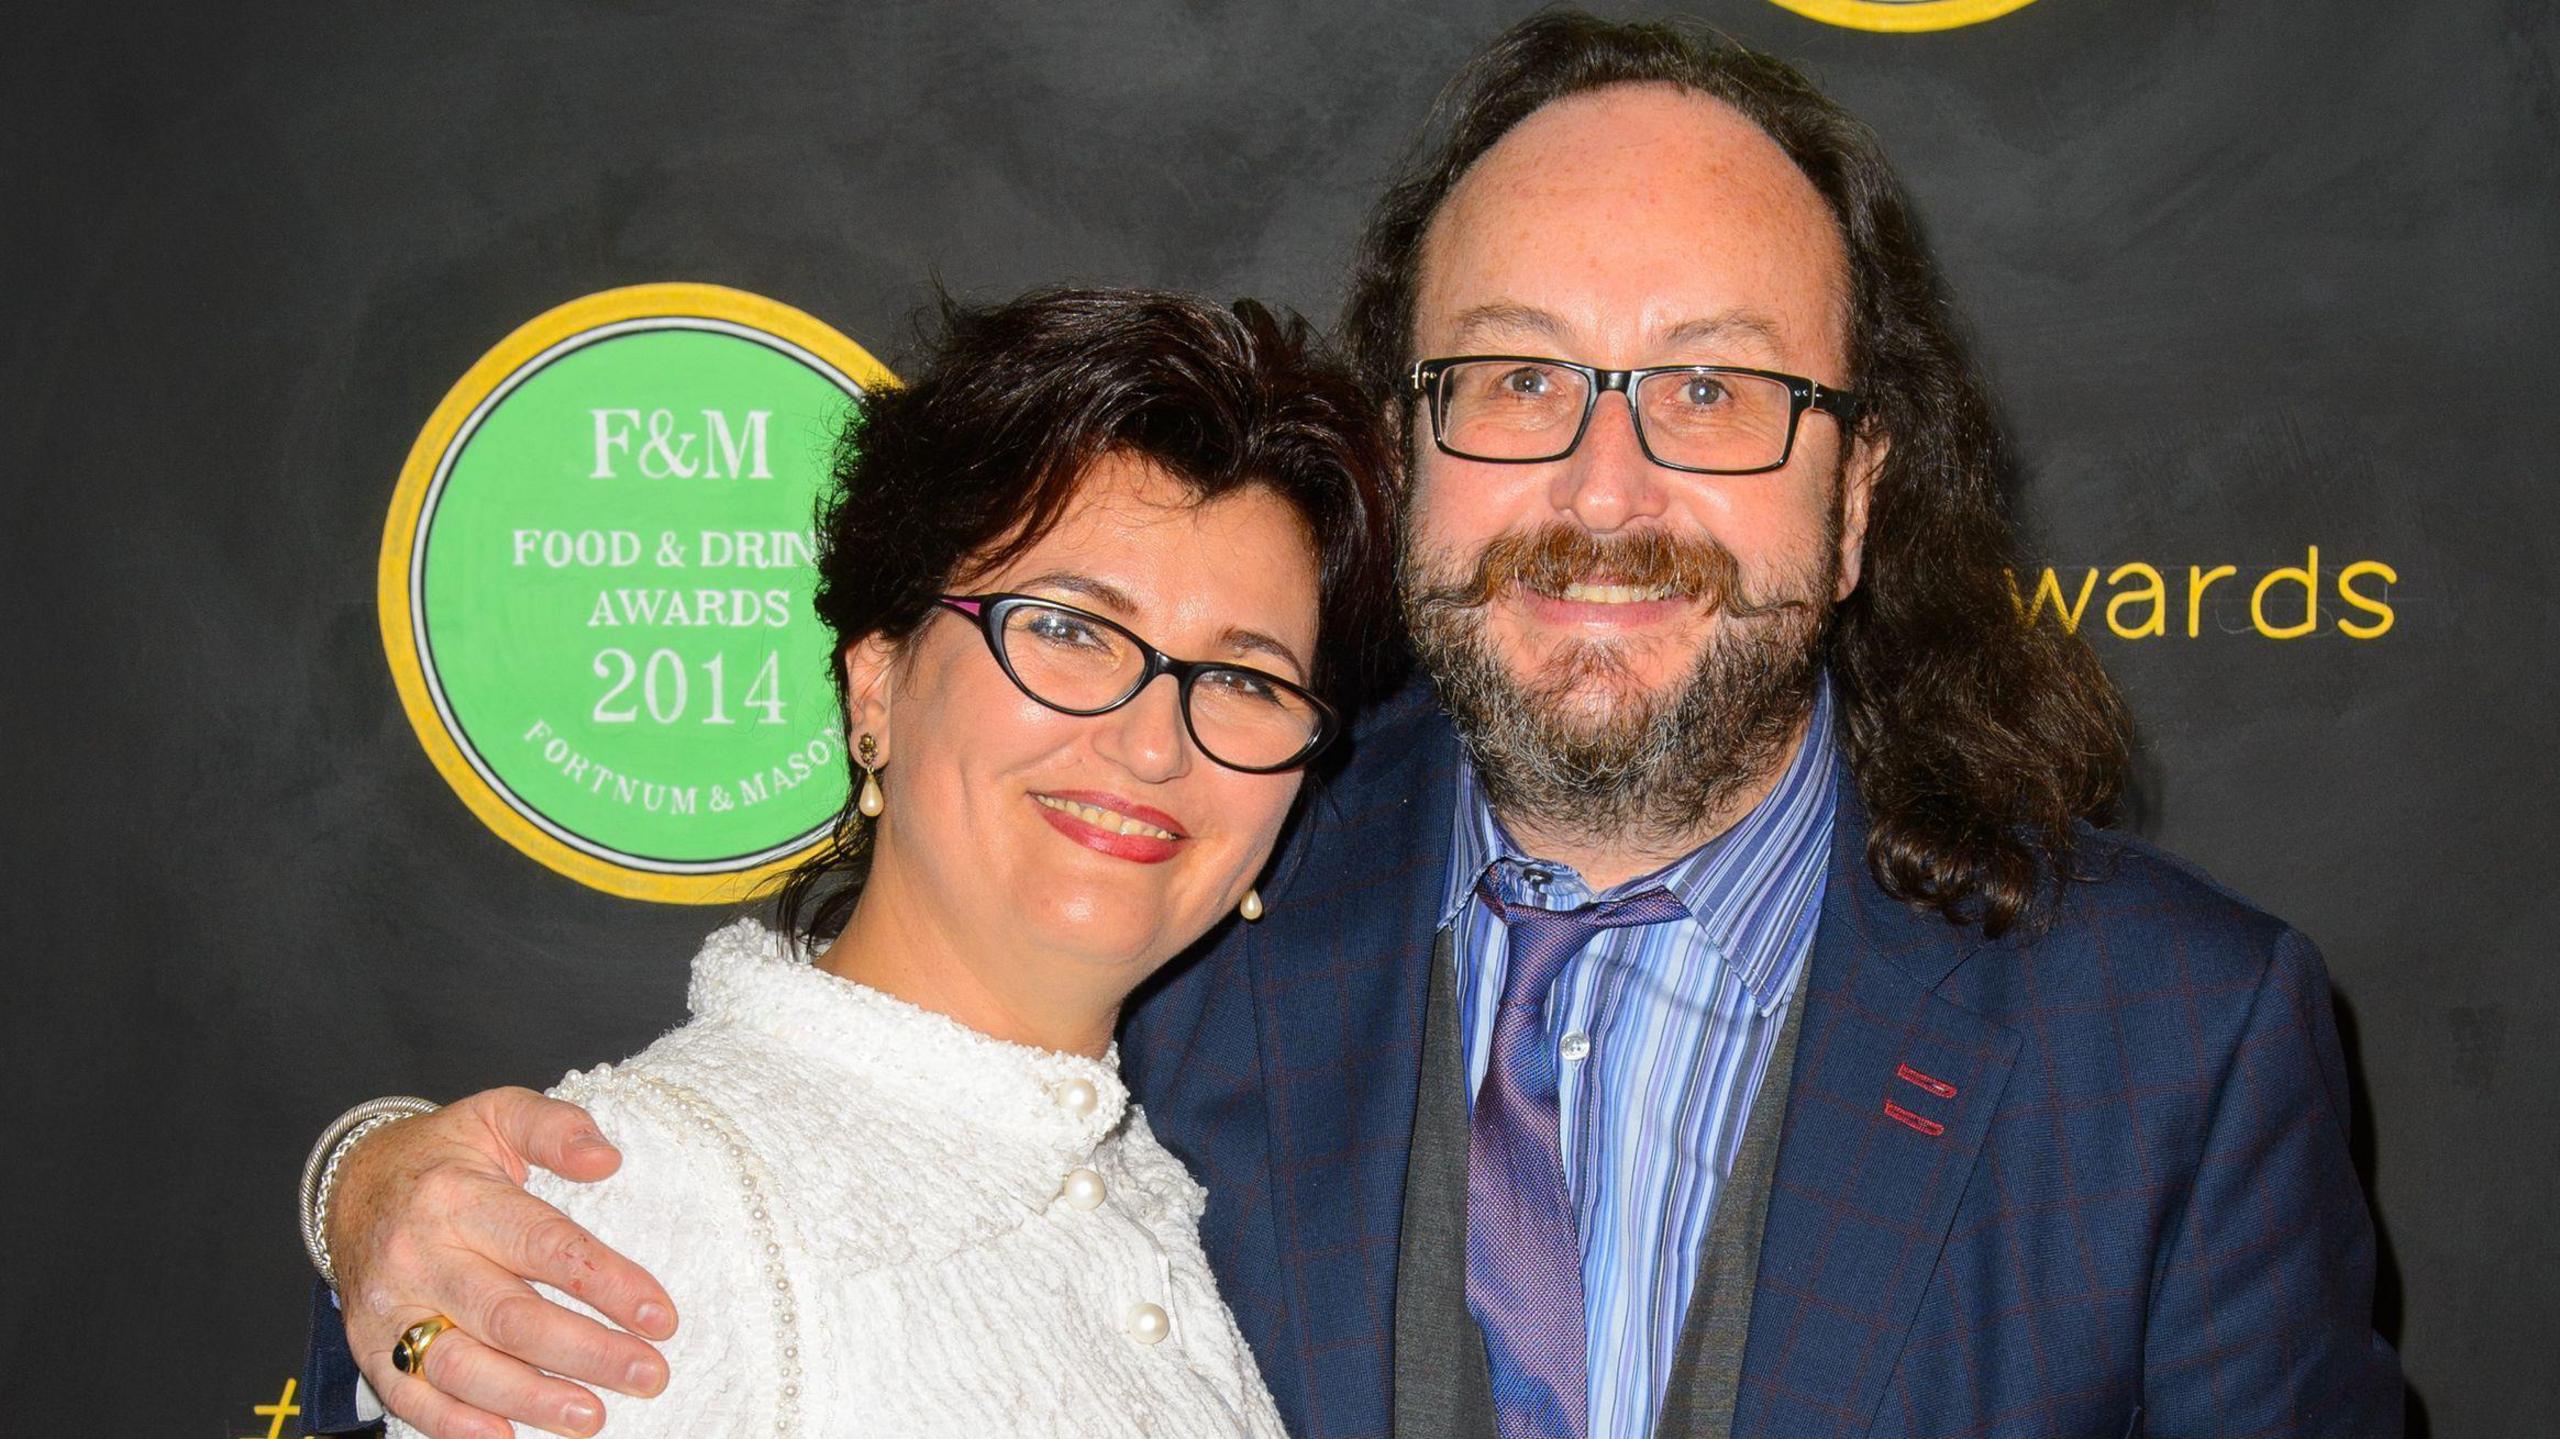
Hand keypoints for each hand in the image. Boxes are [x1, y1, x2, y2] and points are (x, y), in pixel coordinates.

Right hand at [328, 1087, 676, 1438]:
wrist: (351, 1185)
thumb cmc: (444, 1154)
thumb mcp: (497, 1113)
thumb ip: (555, 1127)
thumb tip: (606, 1158)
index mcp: (455, 1197)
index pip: (543, 1245)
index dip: (607, 1283)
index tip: (662, 1316)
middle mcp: (419, 1257)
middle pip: (510, 1315)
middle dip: (586, 1352)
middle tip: (649, 1374)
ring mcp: (390, 1309)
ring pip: (464, 1366)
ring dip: (531, 1398)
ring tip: (592, 1416)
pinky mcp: (371, 1348)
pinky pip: (412, 1397)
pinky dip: (458, 1426)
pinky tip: (509, 1436)